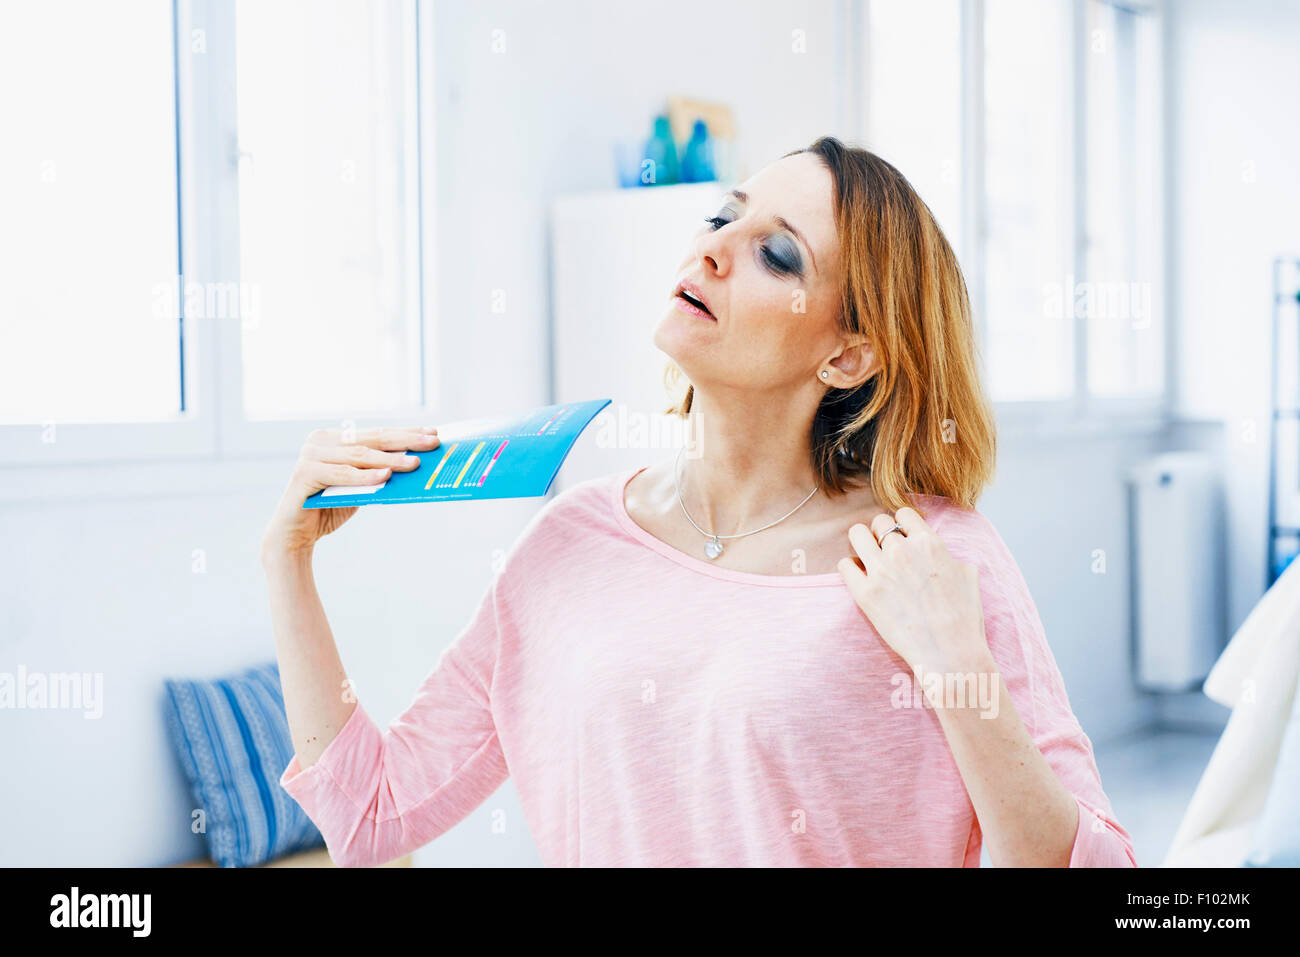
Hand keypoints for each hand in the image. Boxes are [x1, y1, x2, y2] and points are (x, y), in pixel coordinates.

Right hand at [261, 425, 439, 558]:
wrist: (294, 535)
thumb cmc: (329, 507)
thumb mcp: (360, 487)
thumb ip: (378, 472)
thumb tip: (415, 462)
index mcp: (334, 438)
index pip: (376, 433)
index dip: (405, 433)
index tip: (432, 433)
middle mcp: (320, 441)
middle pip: (370, 440)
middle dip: (404, 441)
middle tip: (431, 443)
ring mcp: (310, 455)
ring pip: (358, 455)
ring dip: (389, 459)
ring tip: (414, 462)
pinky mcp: (304, 474)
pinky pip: (342, 475)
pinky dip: (365, 476)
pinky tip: (386, 476)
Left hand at [837, 507, 990, 676]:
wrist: (950, 653)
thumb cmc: (964, 618)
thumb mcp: (967, 575)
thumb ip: (946, 555)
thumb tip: (936, 551)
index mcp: (929, 543)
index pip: (903, 513)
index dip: (901, 524)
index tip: (902, 537)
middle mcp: (902, 551)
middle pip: (878, 523)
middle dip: (881, 535)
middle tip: (885, 552)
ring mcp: (881, 571)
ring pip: (856, 534)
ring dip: (861, 543)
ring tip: (867, 558)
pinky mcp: (864, 593)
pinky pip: (844, 564)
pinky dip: (850, 568)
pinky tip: (860, 578)